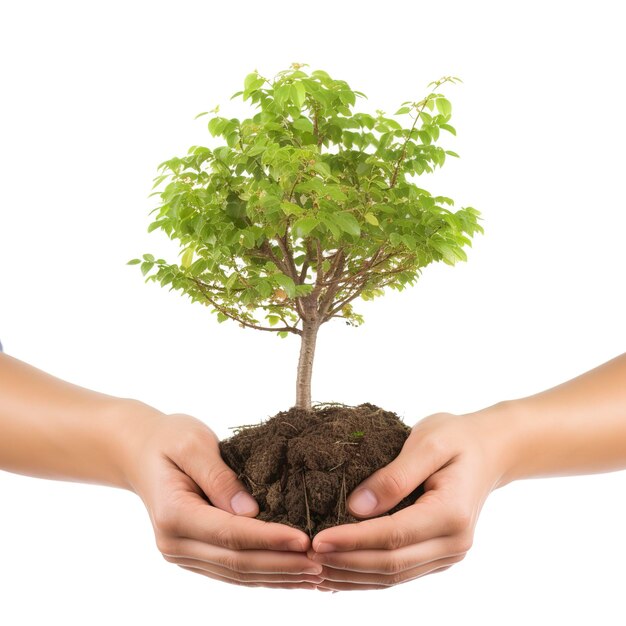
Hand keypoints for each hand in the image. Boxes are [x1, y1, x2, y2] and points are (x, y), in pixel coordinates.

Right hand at [124, 412, 322, 588]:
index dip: (269, 539)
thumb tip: (250, 511)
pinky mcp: (194, 554)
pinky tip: (290, 573)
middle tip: (321, 565)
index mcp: (174, 514)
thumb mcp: (193, 444)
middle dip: (281, 564)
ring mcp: (183, 553)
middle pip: (236, 563)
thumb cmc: (170, 439)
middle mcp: (175, 543)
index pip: (230, 534)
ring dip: (277, 576)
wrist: (142, 452)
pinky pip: (232, 571)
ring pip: (236, 575)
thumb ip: (219, 476)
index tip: (304, 540)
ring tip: (315, 575)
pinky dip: (263, 573)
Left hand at [309, 409, 512, 590]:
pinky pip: (398, 572)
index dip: (352, 540)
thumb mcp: (427, 443)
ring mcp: (447, 554)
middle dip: (346, 563)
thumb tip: (355, 507)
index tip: (316, 539)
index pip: (393, 536)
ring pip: (393, 576)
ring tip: (314, 569)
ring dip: (352, 576)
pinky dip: (367, 574)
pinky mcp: (437, 555)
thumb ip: (395, 476)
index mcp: (452, 514)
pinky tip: (339, 571)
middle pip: (390, 564)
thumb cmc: (456, 438)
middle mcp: (453, 543)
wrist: (488, 450)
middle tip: (306, 556)